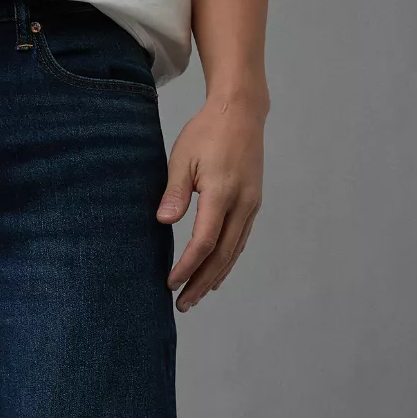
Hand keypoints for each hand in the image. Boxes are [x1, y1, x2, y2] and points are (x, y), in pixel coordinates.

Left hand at [157, 93, 265, 311]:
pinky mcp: (253, 203)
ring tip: (195, 297)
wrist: (241, 112)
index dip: (187, 267)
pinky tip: (215, 274)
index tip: (170, 283)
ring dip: (214, 277)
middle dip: (200, 283)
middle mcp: (242, 203)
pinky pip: (239, 241)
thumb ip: (174, 192)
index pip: (204, 242)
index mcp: (222, 192)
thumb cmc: (207, 132)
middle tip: (182, 305)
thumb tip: (164, 222)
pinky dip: (226, 262)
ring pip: (233, 252)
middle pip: (222, 255)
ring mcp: (251, 205)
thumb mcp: (182, 157)